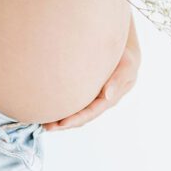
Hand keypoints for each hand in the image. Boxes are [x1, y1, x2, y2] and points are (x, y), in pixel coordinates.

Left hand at [41, 14, 140, 130]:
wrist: (122, 43)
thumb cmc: (126, 55)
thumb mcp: (128, 65)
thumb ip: (118, 80)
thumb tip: (106, 96)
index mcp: (110, 98)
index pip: (91, 112)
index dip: (76, 119)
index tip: (61, 124)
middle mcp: (99, 99)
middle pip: (80, 116)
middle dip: (64, 123)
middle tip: (46, 126)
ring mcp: (92, 94)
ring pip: (75, 109)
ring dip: (59, 116)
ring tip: (42, 121)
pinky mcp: (84, 86)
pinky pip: (72, 98)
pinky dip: (61, 103)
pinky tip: (47, 103)